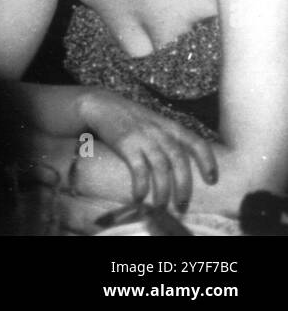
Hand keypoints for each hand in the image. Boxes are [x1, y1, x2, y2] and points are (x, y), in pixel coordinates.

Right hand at [79, 89, 217, 209]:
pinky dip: (141, 186)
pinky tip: (139, 197)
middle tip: (183, 206)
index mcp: (170, 126)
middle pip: (179, 161)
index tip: (212, 180)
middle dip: (183, 186)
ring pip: (161, 168)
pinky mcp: (126, 143)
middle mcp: (160, 131)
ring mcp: (143, 137)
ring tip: (160, 206)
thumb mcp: (154, 122)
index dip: (207, 162)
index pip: (197, 142)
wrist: (99, 103)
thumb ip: (168, 137)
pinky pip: (139, 170)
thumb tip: (181, 165)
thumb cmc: (128, 117)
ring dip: (163, 191)